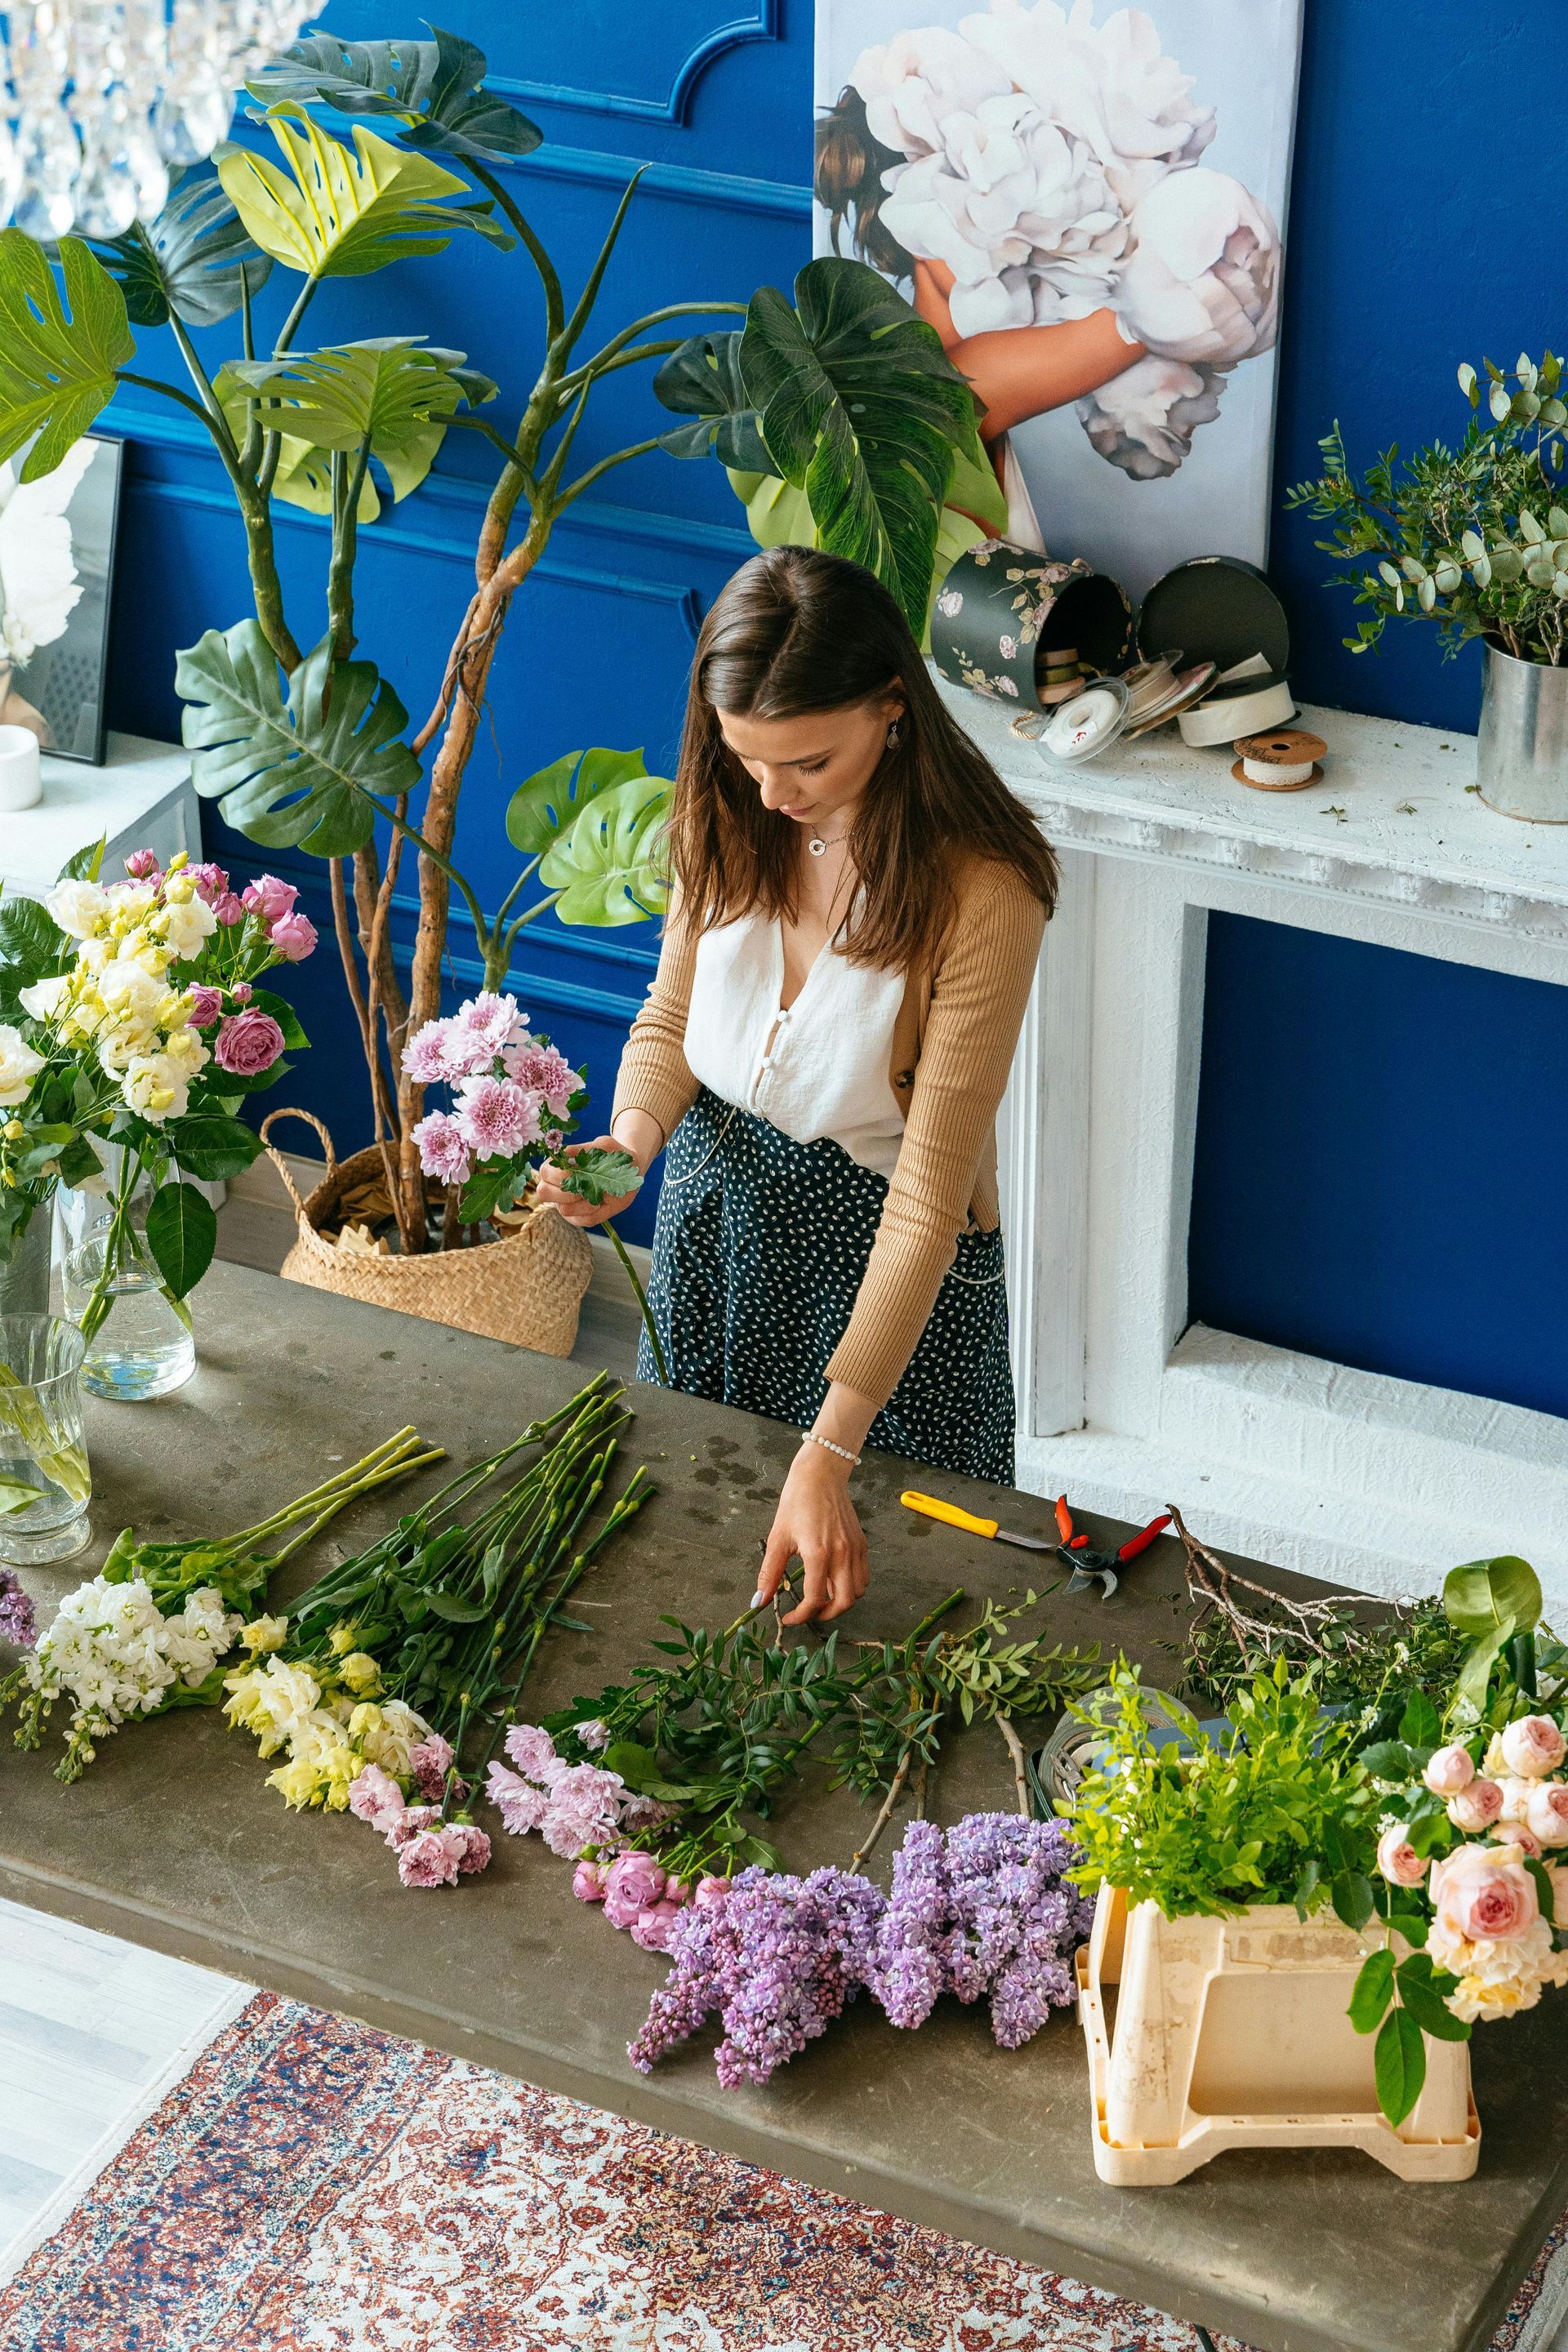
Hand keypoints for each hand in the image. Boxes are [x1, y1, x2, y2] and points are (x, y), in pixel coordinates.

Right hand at [533, 1136, 640, 1228]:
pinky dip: (595, 1212)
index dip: (556, 1175)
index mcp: (559, 1166)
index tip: (573, 1173)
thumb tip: (567, 1152)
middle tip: (583, 1188)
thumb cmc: (614, 1155)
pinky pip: (583, 1220)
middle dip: (564, 1191)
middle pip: (543, 1192)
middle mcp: (558, 1186)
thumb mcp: (604, 1146)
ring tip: (599, 1194)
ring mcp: (567, 1203)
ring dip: (584, 1203)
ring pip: (564, 1209)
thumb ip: (586, 1148)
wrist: (630, 1170)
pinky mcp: (580, 1217)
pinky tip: (603, 1202)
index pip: (544, 1172)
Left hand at [754, 1443, 869, 1624]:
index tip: (789, 1618)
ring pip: (858, 1591)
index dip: (801, 1616)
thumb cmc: (797, 1502)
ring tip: (822, 1597)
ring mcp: (856, 1549)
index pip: (815, 1599)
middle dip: (826, 1615)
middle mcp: (842, 1554)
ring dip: (841, 1601)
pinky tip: (833, 1579)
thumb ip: (770, 1573)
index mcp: (819, 1553)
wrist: (820, 1475)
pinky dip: (851, 1586)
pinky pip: (863, 1575)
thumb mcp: (778, 1538)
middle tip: (810, 1613)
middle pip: (845, 1602)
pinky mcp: (862, 1543)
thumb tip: (760, 1601)